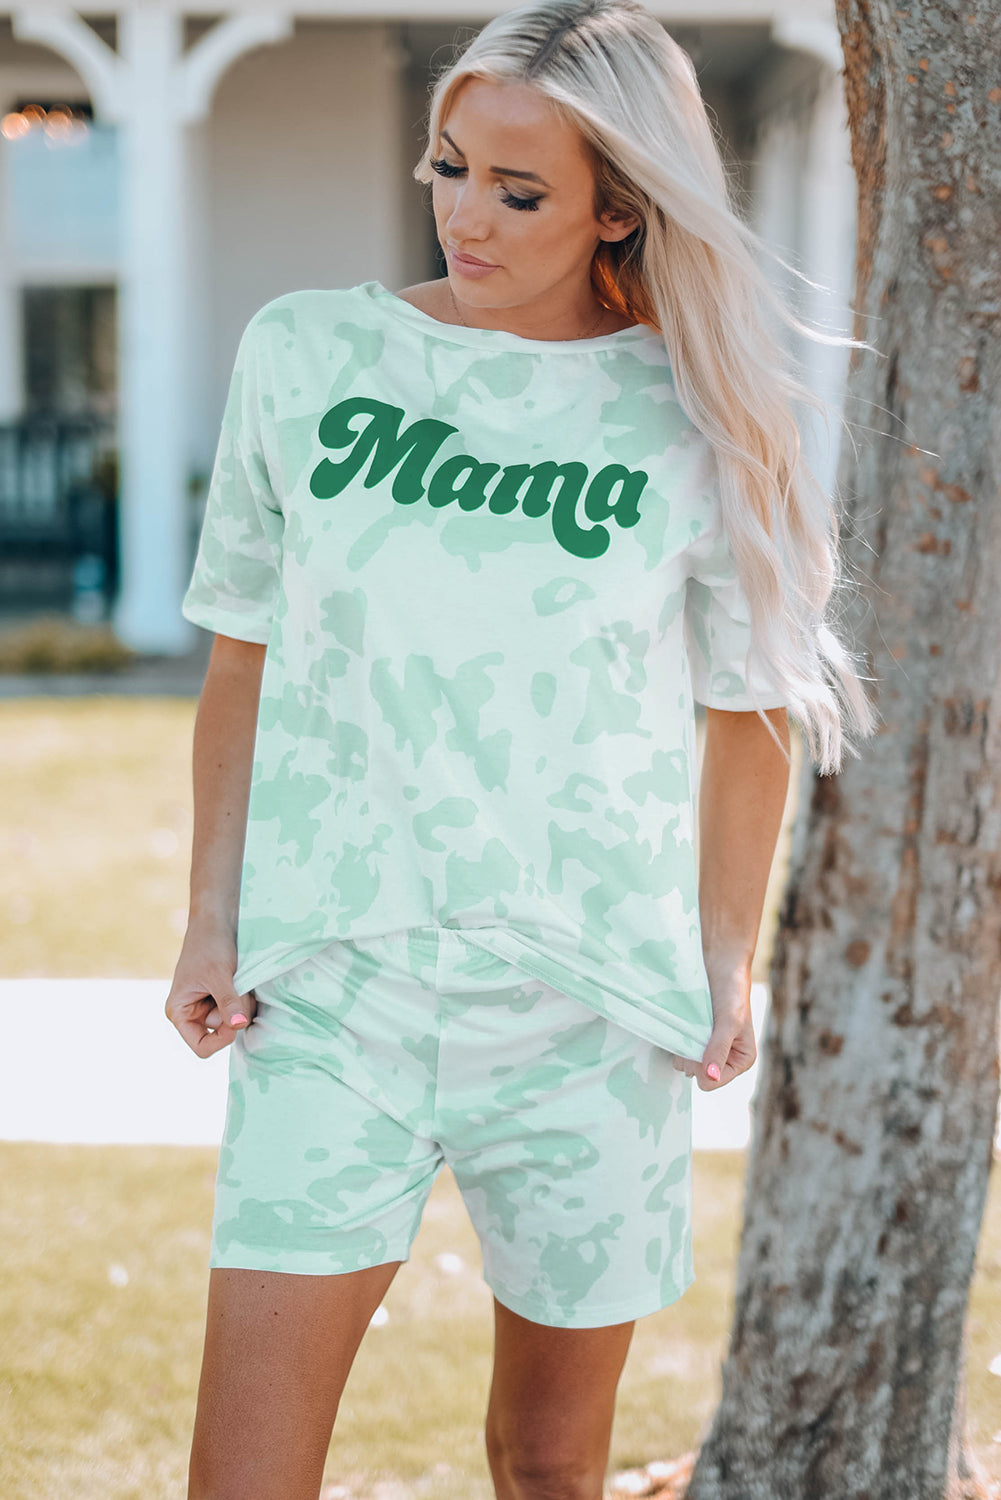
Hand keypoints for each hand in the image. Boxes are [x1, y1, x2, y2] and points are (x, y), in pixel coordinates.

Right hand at [165, 917, 256, 1057]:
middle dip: (235, 1014)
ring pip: (234, 1021)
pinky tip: (243, 980)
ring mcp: (209, 1006)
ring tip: (240, 980)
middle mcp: (192, 1013)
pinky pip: (240, 1008)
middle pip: (222, 1033)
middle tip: (240, 988)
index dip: (221, 1039)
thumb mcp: (219, 974)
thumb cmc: (210, 945)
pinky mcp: (223, 997)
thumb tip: (239, 1025)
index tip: (237, 1021)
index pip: (202, 1046)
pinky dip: (246, 997)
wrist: (216, 920)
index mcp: (180, 1013)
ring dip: (243, 1003)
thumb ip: (228, 1001)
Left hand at [671, 959, 755, 1090]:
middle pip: (695, 1074)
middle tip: (695, 1030)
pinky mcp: (692, 1037)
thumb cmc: (732, 991)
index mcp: (740, 1061)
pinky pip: (678, 1048)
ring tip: (690, 1024)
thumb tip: (709, 1077)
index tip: (699, 1044)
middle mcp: (723, 1059)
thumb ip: (719, 1049)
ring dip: (682, 1046)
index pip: (711, 1082)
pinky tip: (682, 1023)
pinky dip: (676, 1038)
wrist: (720, 964)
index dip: (701, 1067)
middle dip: (691, 1056)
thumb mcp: (729, 1021)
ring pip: (684, 1062)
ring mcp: (706, 1049)